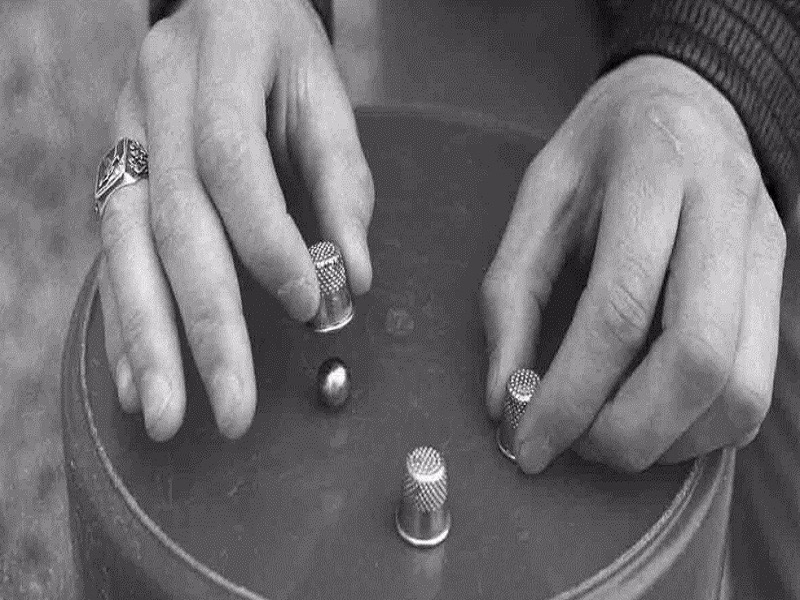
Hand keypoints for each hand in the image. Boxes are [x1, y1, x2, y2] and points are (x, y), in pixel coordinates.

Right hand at [98, 0, 373, 441]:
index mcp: (218, 64)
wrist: (216, 5)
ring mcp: (123, 141)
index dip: (266, 239)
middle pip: (173, 224)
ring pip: (126, 250)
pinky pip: (111, 258)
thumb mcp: (325, 94)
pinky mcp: (111, 175)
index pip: (231, 161)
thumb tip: (353, 277)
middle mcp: (155, 104)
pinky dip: (123, 325)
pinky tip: (133, 383)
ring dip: (147, 344)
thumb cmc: (282, 54)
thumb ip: (342, 181)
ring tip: (165, 419)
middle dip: (205, 326)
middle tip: (232, 410)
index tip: (308, 307)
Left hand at [482, 56, 785, 472]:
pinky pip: (756, 390)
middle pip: (696, 359)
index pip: (620, 305)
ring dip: (666, 440)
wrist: (687, 100)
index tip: (527, 442)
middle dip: (626, 430)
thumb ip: (510, 294)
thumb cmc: (602, 150)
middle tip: (571, 447)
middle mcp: (725, 213)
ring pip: (740, 388)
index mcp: (654, 174)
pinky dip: (699, 430)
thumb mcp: (538, 198)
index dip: (571, 392)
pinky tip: (649, 420)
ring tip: (605, 438)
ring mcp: (765, 253)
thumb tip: (504, 401)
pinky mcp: (777, 288)